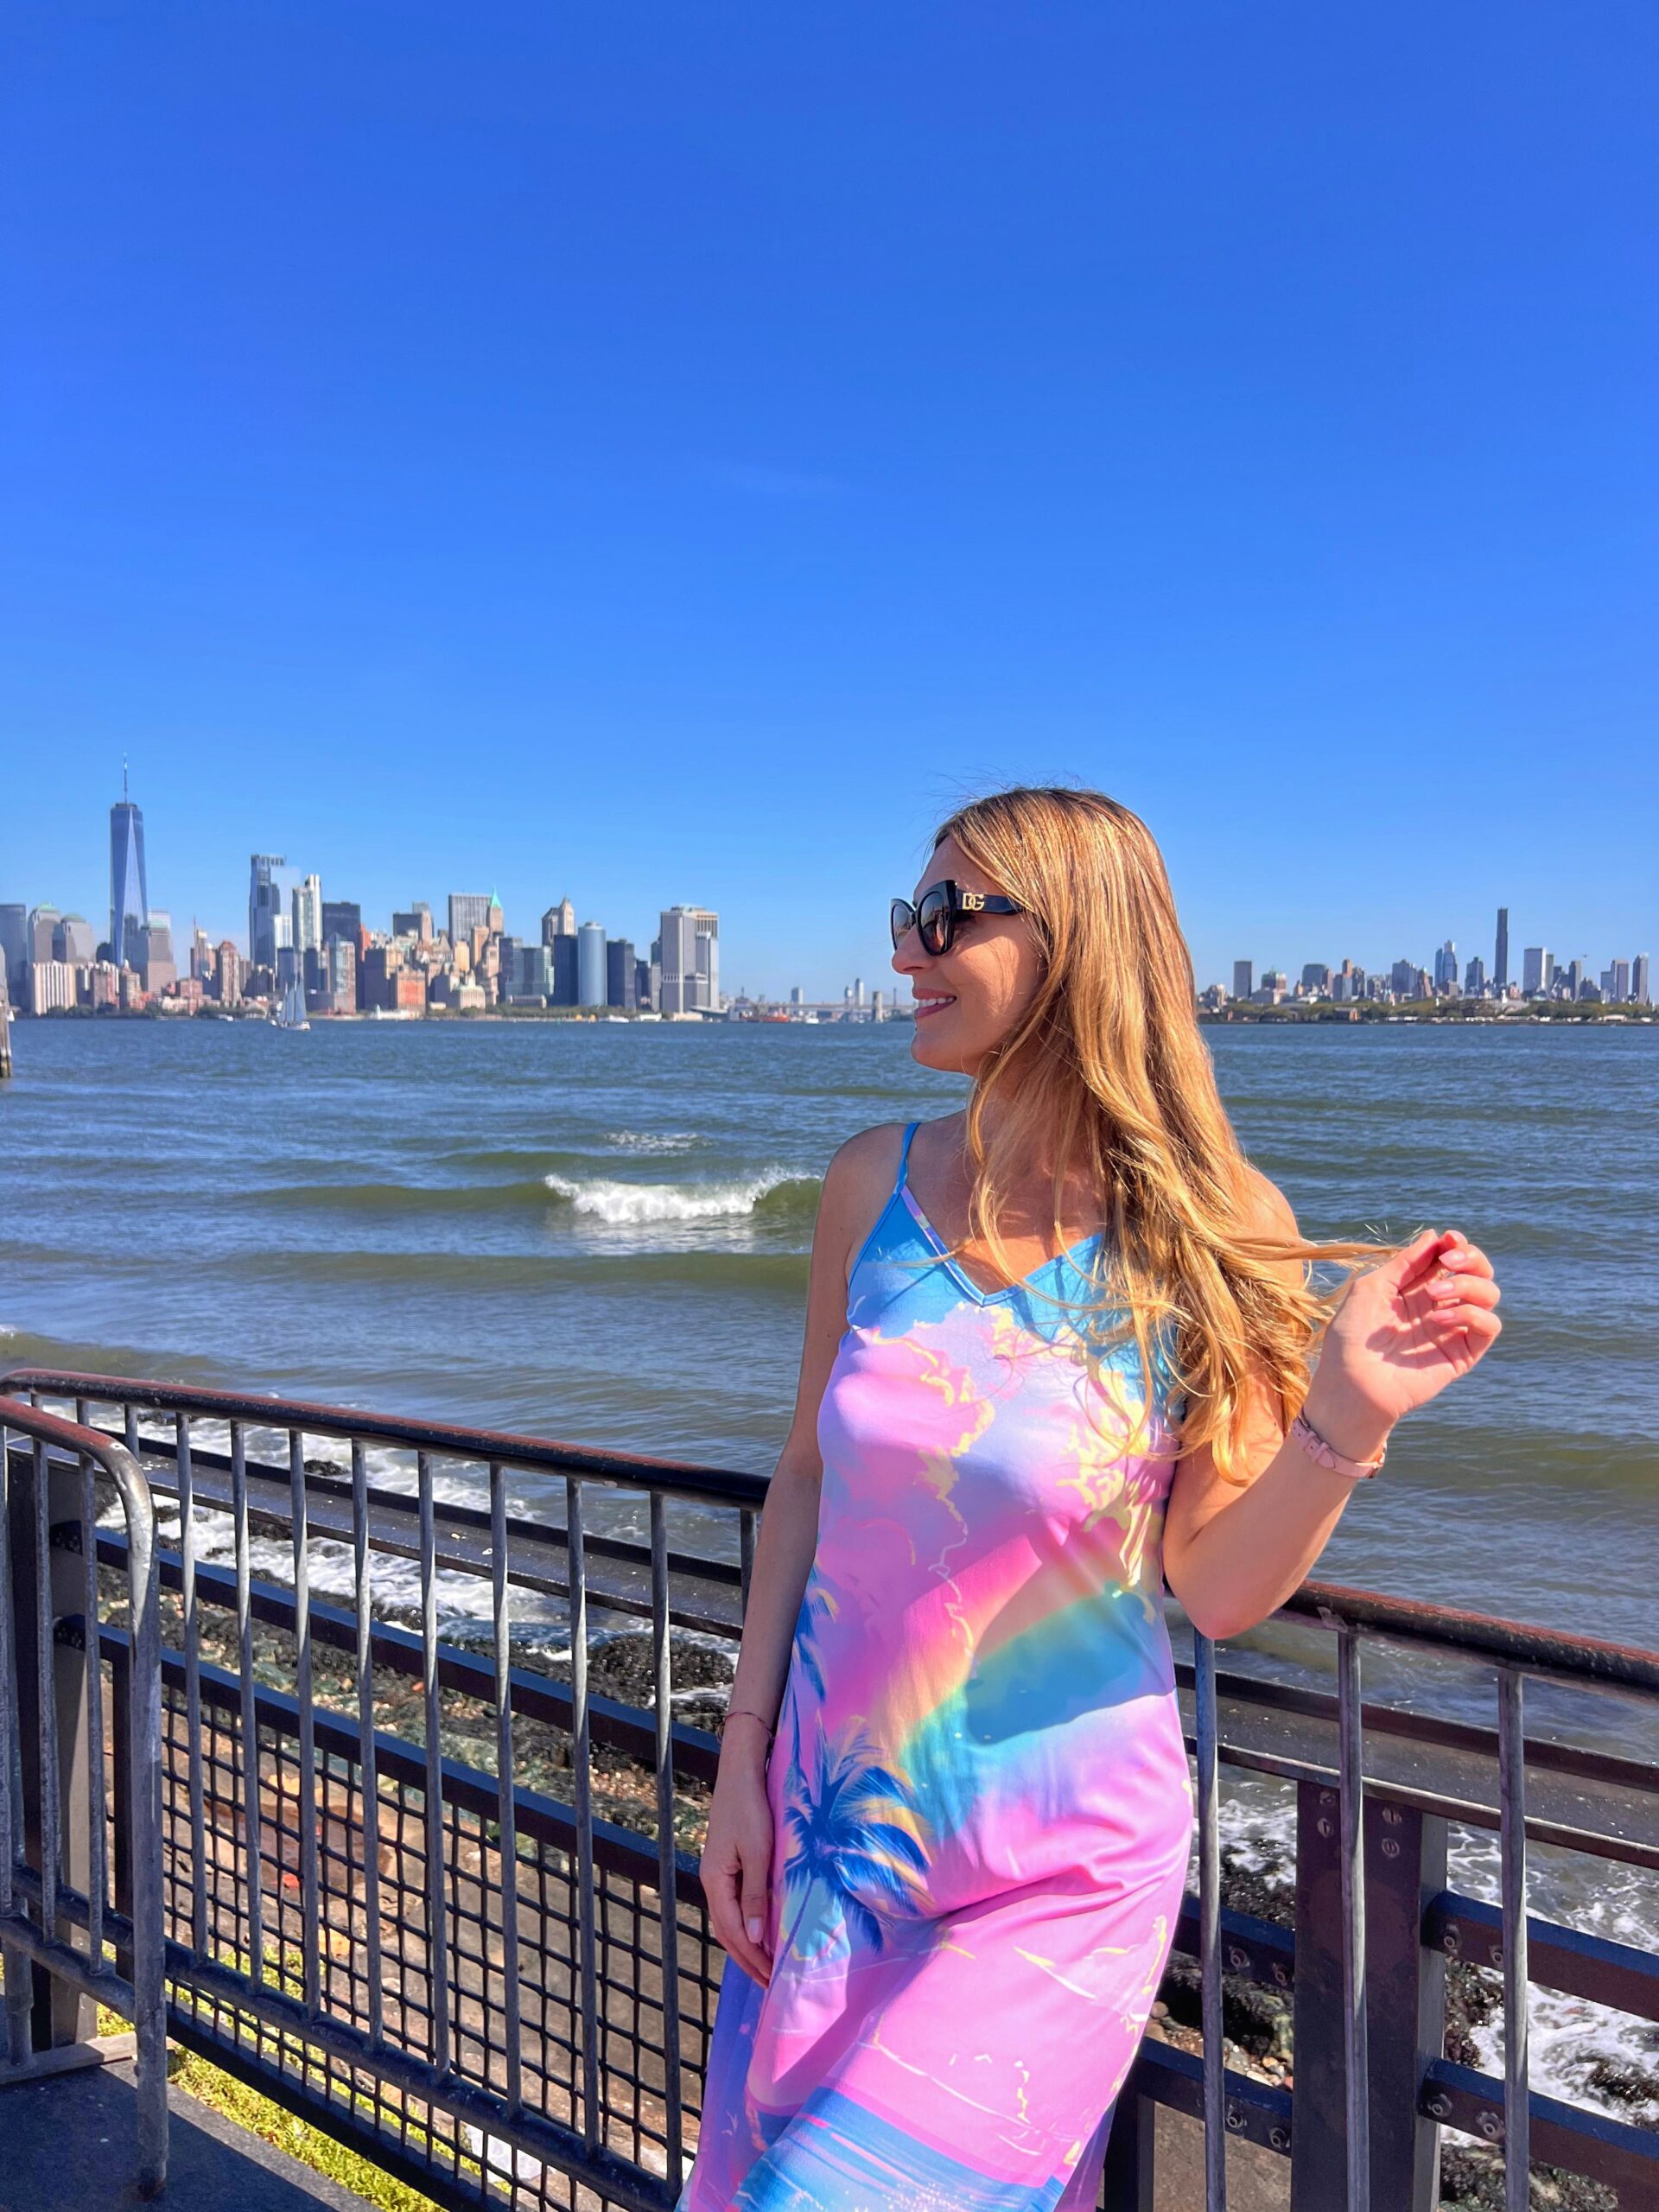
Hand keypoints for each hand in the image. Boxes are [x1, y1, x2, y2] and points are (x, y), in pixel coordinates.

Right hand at [699, 1742, 774, 1986]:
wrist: (740, 1774)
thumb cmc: (751, 1809)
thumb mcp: (757, 1852)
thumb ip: (755, 1896)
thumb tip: (755, 1938)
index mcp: (715, 1881)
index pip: (733, 1931)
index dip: (752, 1957)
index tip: (772, 1979)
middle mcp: (711, 1882)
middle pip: (726, 1932)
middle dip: (747, 1959)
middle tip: (769, 1983)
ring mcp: (717, 1874)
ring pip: (727, 1921)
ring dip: (745, 1945)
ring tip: (764, 1966)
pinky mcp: (725, 1865)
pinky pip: (732, 1906)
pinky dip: (744, 1925)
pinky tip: (759, 1931)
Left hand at [1305, 1229, 1501, 1457]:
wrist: (1351, 1384)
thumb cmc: (1351, 1337)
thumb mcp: (1372, 1288)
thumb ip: (1405, 1263)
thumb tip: (1433, 1236)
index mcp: (1416, 1289)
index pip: (1450, 1259)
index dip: (1456, 1244)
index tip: (1449, 1239)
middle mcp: (1439, 1307)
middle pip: (1478, 1272)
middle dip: (1472, 1257)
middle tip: (1450, 1260)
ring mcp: (1452, 1329)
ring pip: (1489, 1294)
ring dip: (1469, 1284)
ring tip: (1435, 1295)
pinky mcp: (1462, 1353)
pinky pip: (1489, 1326)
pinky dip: (1471, 1313)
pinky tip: (1439, 1318)